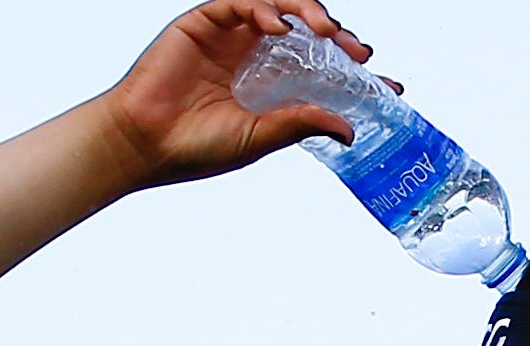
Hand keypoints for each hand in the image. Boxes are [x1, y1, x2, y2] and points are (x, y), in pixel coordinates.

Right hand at [94, 2, 365, 188]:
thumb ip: (300, 124)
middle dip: (337, 36)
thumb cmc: (194, 147)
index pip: (320, 68)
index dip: (353, 71)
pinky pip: (242, 0)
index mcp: (270, 83)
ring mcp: (232, 35)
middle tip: (357, 53)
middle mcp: (255, 54)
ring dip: (308, 11)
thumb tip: (349, 127)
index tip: (385, 83)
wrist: (143, 144)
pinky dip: (264, 7)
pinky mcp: (205, 21)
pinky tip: (277, 27)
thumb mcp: (259, 137)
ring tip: (325, 31)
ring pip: (280, 4)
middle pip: (307, 29)